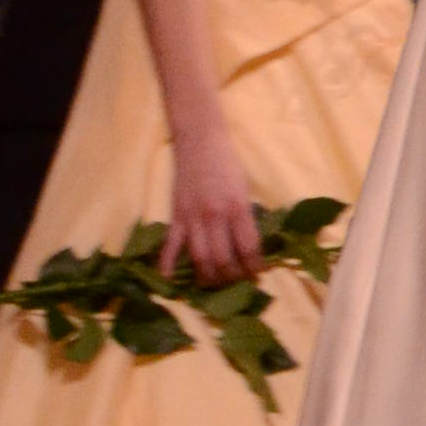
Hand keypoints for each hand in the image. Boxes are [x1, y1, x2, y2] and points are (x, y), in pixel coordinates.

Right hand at [164, 122, 262, 284]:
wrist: (199, 140)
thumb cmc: (227, 163)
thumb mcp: (245, 190)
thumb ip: (246, 218)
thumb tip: (250, 247)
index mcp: (238, 208)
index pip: (248, 248)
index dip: (254, 267)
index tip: (257, 275)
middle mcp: (215, 216)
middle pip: (224, 259)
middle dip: (232, 277)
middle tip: (237, 283)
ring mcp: (193, 217)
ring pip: (200, 258)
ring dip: (208, 277)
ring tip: (214, 285)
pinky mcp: (176, 215)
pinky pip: (171, 244)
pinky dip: (167, 263)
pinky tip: (168, 279)